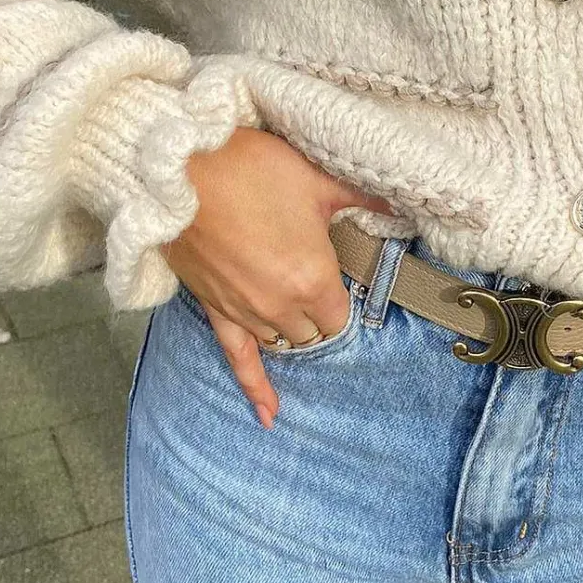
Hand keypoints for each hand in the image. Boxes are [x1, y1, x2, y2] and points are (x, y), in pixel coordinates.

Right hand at [162, 126, 390, 426]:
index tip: (336, 275)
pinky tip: (269, 415)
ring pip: (282, 341)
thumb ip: (363, 200)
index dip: (340, 296)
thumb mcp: (317, 178)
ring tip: (289, 303)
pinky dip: (255, 388)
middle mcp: (280, 305)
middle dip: (316, 311)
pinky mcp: (214, 309)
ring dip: (290, 327)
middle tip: (310, 278)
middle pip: (313, 332)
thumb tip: (403, 207)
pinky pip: (239, 360)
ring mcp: (245, 312)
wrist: (180, 167)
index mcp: (313, 279)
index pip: (340, 316)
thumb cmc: (250, 168)